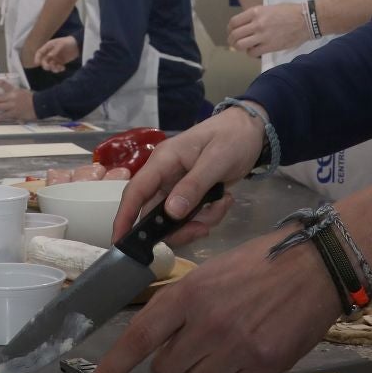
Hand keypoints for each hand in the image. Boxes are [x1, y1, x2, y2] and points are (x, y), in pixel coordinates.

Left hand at [0, 77, 35, 121]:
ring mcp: (12, 105)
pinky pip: (4, 116)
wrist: (40, 104)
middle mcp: (11, 97)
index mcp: (14, 90)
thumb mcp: (22, 92)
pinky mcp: (14, 113)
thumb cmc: (32, 98)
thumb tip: (7, 98)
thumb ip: (14, 95)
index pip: (1, 83)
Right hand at [34, 36, 78, 72]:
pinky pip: (56, 68)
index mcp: (48, 47)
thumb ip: (55, 50)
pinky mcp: (60, 62)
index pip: (39, 53)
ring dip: (53, 69)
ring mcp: (55, 58)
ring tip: (59, 67)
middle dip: (46, 65)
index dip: (37, 58)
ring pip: (50, 66)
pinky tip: (63, 68)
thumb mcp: (61, 44)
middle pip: (44, 61)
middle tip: (50, 67)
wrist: (78, 45)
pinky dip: (59, 69)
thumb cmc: (69, 42)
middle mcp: (50, 53)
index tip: (37, 64)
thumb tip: (49, 56)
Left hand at [83, 232, 335, 372]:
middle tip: (201, 341)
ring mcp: (235, 347)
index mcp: (186, 294)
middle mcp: (205, 323)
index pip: (138, 338)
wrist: (316, 265)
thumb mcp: (210, 273)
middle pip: (166, 370)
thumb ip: (182, 305)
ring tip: (232, 345)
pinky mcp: (264, 366)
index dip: (111, 369)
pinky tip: (254, 357)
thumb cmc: (261, 264)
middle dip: (177, 361)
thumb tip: (159, 340)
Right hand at [112, 105, 264, 242]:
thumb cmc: (231, 138)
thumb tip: (171, 214)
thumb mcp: (216, 161)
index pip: (136, 191)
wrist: (251, 130)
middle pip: (156, 213)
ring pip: (175, 218)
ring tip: (222, 205)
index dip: (125, 217)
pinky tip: (225, 200)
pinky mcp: (192, 194)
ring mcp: (178, 186)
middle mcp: (165, 175)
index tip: (120, 242)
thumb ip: (193, 186)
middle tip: (202, 230)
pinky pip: (192, 215)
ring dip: (199, 221)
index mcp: (163, 161)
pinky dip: (209, 215)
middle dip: (178, 228)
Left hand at [227, 2, 311, 56]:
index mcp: (256, 12)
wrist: (306, 20)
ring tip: (242, 47)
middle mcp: (257, 23)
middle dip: (231, 40)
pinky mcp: (270, 46)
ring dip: (239, 47)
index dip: (230, 29)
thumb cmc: (290, 12)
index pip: (234, 22)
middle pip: (234, 35)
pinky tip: (254, 50)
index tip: (231, 31)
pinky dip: (250, 53)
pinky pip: (253, 52)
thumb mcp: (269, 8)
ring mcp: (263, 35)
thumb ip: (257, 15)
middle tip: (233, 42)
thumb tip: (246, 24)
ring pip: (240, 45)